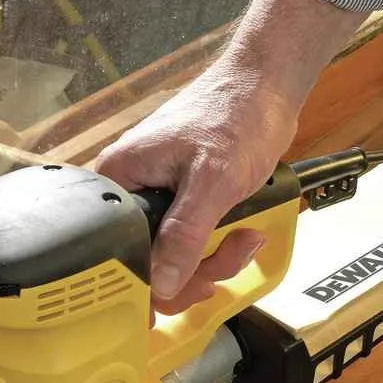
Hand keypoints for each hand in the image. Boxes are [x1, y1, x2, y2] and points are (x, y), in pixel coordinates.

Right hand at [96, 71, 296, 312]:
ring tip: (244, 239)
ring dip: (212, 260)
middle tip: (222, 264)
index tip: (179, 296)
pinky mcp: (179, 201)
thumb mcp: (213, 183)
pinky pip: (189, 243)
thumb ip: (184, 237)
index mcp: (118, 180)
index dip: (146, 283)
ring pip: (171, 258)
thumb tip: (162, 285)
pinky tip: (242, 232)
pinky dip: (217, 247)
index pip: (116, 252)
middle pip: (144, 263)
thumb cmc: (237, 116)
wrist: (266, 86)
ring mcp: (155, 198)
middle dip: (191, 272)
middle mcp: (129, 190)